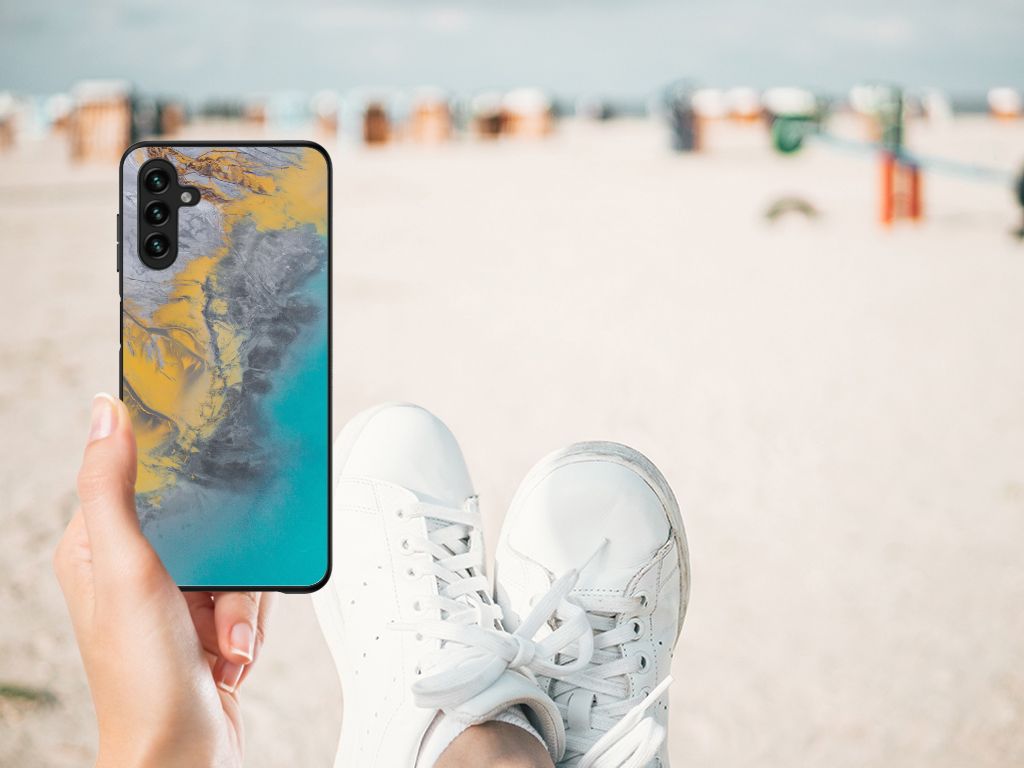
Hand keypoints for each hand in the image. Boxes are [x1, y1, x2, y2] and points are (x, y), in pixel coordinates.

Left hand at [54, 394, 272, 767]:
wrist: (184, 754)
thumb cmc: (143, 680)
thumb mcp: (127, 569)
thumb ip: (112, 488)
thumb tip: (105, 413)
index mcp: (97, 546)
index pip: (136, 476)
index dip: (174, 470)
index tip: (203, 461)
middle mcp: (134, 568)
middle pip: (205, 518)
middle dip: (228, 561)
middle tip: (216, 594)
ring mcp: (174, 596)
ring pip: (236, 556)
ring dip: (241, 601)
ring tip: (223, 637)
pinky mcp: (207, 620)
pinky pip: (250, 592)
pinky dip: (249, 622)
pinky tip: (230, 650)